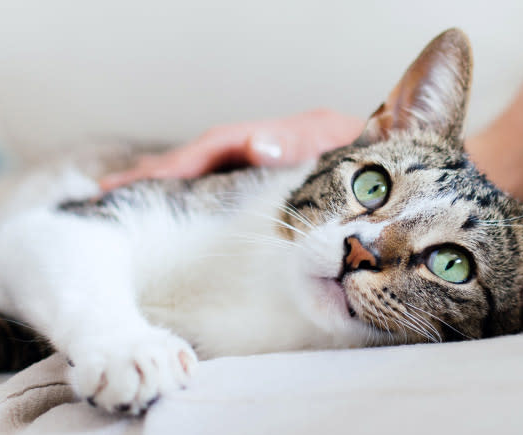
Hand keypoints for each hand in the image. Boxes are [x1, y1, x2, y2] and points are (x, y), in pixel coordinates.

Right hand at [100, 109, 363, 190]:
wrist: (414, 180)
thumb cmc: (385, 168)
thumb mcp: (347, 149)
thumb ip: (302, 144)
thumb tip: (254, 144)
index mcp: (282, 137)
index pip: (219, 145)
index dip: (180, 161)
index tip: (143, 179)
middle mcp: (269, 147)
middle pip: (201, 155)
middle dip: (155, 171)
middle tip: (109, 192)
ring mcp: (268, 167)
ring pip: (207, 172)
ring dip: (165, 184)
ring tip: (122, 200)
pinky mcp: (270, 188)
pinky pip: (223, 189)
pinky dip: (191, 196)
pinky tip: (169, 209)